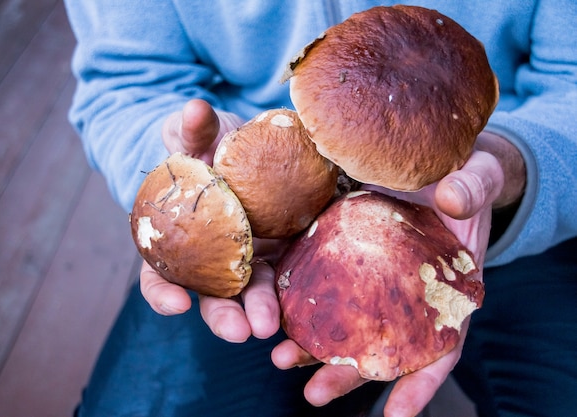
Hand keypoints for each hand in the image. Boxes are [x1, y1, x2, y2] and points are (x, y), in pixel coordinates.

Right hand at [141, 99, 282, 340]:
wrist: (244, 146)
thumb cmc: (207, 143)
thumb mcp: (195, 133)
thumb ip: (190, 129)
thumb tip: (195, 109)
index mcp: (179, 238)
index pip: (160, 273)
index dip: (163, 292)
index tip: (176, 304)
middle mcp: (210, 257)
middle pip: (211, 294)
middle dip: (223, 315)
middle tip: (240, 332)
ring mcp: (248, 257)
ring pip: (251, 292)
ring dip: (260, 310)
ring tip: (271, 326)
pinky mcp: (281, 251)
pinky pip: (287, 274)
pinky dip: (291, 290)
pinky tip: (303, 303)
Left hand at [271, 134, 522, 414]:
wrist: (438, 161)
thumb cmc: (466, 177)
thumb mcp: (477, 177)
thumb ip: (470, 189)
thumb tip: (451, 201)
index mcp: (448, 291)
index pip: (441, 346)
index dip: (421, 382)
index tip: (397, 416)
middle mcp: (407, 296)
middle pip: (380, 345)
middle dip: (347, 374)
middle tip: (314, 393)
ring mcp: (373, 278)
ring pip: (345, 322)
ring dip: (313, 346)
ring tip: (280, 358)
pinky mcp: (344, 251)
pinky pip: (320, 278)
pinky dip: (298, 298)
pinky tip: (273, 308)